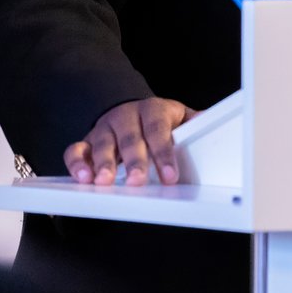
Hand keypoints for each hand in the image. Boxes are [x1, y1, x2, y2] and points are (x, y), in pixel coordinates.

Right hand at [64, 98, 192, 186]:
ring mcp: (105, 128)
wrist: (131, 110)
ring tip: (105, 182)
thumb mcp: (180, 118)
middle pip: (130, 138)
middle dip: (134, 161)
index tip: (169, 176)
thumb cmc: (158, 121)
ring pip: (103, 144)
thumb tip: (215, 126)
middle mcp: (126, 116)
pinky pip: (76, 150)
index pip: (158, 129)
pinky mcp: (87, 141)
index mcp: (153, 110)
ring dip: (104, 164)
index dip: (163, 152)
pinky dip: (77, 163)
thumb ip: (195, 124)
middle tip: (137, 181)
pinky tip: (82, 178)